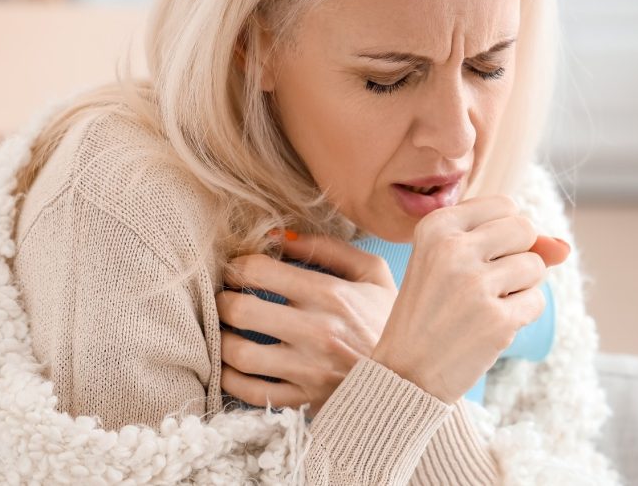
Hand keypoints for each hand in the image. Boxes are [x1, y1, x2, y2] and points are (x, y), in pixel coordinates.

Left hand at [217, 232, 395, 414]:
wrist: (414, 378)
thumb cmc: (387, 320)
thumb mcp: (371, 273)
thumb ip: (326, 247)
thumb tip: (277, 236)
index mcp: (330, 295)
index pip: (258, 270)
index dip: (238, 264)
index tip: (239, 269)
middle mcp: (316, 332)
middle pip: (240, 310)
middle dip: (223, 300)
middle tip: (227, 299)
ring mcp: (308, 370)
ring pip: (239, 354)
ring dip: (223, 341)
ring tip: (228, 333)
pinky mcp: (303, 401)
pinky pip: (250, 393)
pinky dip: (231, 379)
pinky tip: (234, 367)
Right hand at [371, 195, 570, 402]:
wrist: (406, 370)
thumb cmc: (432, 310)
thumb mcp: (452, 262)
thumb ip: (508, 242)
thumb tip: (564, 247)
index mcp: (436, 226)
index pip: (504, 205)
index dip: (504, 234)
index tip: (477, 259)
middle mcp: (453, 249)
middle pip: (525, 229)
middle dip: (518, 255)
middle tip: (483, 283)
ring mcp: (475, 285)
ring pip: (535, 266)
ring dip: (521, 287)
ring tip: (483, 305)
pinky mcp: (497, 320)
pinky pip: (537, 301)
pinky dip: (521, 315)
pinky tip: (489, 326)